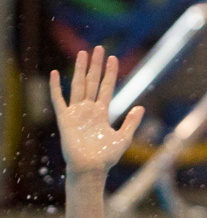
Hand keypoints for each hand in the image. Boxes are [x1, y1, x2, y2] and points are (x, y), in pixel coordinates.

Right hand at [50, 47, 142, 175]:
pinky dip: (56, 87)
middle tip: (98, 48)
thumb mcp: (124, 137)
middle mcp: (88, 109)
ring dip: (80, 69)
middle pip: (92, 82)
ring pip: (78, 85)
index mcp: (102, 113)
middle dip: (96, 65)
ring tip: (83, 53)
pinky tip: (54, 73)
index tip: (113, 58)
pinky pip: (58, 100)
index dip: (109, 73)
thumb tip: (140, 107)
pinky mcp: (64, 119)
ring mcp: (76, 112)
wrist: (91, 168)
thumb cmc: (107, 157)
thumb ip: (131, 122)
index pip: (106, 87)